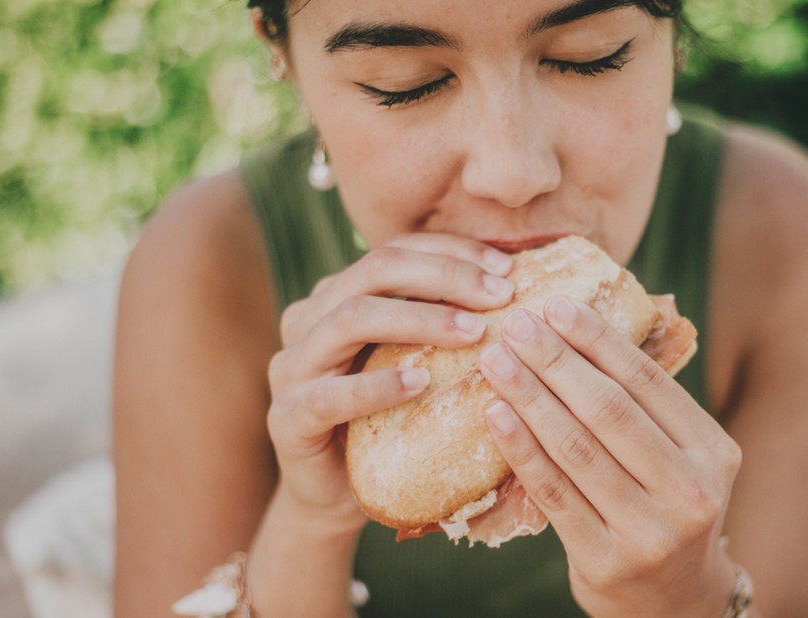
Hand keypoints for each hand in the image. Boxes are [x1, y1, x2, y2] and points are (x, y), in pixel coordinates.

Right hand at [266, 233, 514, 529]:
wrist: (339, 495)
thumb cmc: (390, 420)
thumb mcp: (418, 362)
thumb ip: (444, 324)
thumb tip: (519, 286)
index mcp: (337, 295)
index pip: (394, 251)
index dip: (451, 252)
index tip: (507, 267)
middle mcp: (308, 319)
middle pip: (374, 271)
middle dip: (444, 276)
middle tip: (500, 296)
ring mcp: (291, 367)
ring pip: (351, 318)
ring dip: (420, 319)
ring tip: (474, 333)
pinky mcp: (287, 418)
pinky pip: (330, 395)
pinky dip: (377, 386)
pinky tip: (420, 385)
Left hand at [478, 295, 741, 615]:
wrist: (674, 604)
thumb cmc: (665, 511)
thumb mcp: (681, 461)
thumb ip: (644, 412)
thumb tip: (572, 334)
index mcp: (712, 451)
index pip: (647, 381)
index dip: (597, 340)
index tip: (556, 305)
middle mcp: (689, 491)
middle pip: (609, 410)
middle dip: (556, 360)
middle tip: (516, 325)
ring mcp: (650, 530)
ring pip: (577, 448)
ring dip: (530, 396)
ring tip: (496, 361)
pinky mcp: (606, 561)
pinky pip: (554, 493)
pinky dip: (522, 449)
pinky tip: (496, 415)